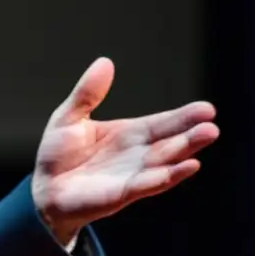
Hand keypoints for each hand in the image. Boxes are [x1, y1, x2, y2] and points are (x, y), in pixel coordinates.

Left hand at [31, 58, 218, 243]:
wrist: (42, 188)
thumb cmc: (58, 154)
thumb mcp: (69, 117)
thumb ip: (87, 93)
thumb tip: (105, 61)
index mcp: (128, 134)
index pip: (161, 124)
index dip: (182, 117)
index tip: (206, 109)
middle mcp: (136, 155)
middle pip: (169, 142)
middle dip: (191, 135)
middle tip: (211, 125)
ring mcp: (132, 175)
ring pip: (164, 163)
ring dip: (184, 153)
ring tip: (205, 138)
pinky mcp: (121, 194)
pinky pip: (146, 184)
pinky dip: (166, 176)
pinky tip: (186, 167)